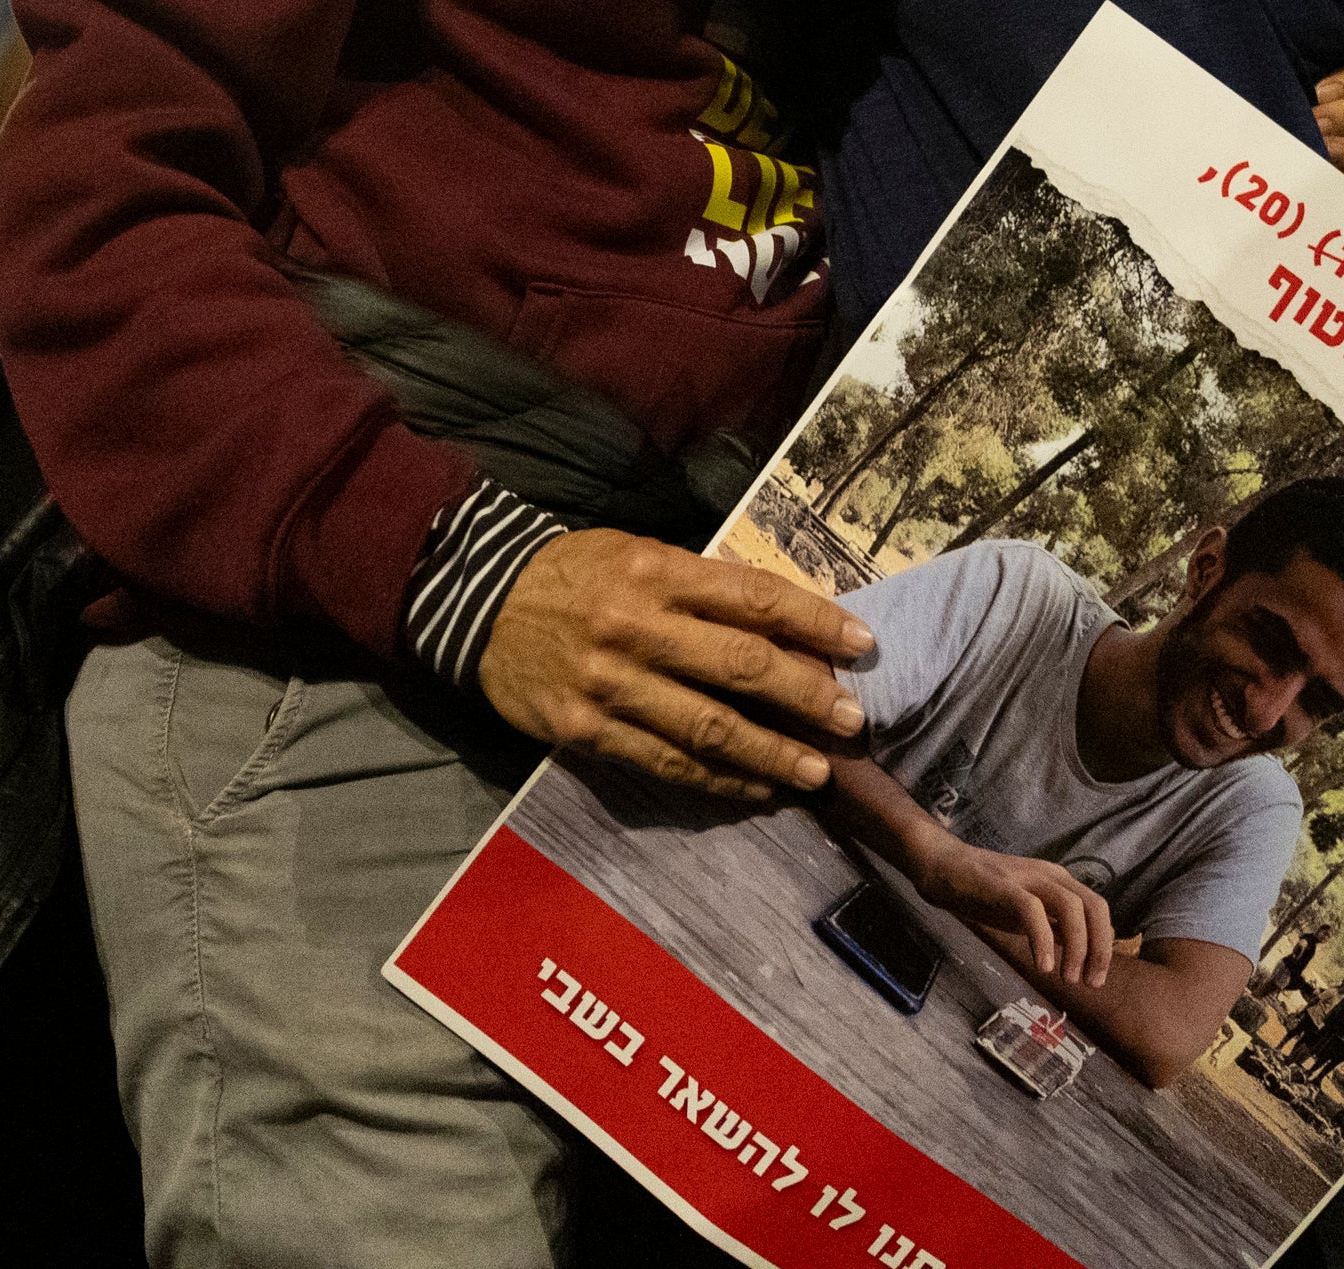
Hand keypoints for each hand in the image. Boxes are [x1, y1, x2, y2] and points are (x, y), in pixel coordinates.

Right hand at [478, 528, 872, 803]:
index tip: (863, 643)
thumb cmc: (578, 575)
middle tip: (852, 721)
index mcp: (656, 571)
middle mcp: (636, 625)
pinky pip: (664, 762)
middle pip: (738, 665)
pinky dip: (717, 780)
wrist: (480, 604)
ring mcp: (609, 683)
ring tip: (817, 773)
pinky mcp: (584, 729)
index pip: (752, 596)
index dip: (814, 621)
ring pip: (705, 727)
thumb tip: (787, 627)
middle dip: (805, 696)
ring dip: (770, 754)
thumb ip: (704, 588)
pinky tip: (756, 789)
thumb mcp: (639, 554)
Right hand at [922, 842, 1116, 990]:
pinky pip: (1032, 911)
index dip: (1104, 945)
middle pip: (1094, 906)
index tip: (1095, 978)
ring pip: (1071, 907)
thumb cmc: (985, 892)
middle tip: (1091, 983)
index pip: (1098, 909)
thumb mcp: (1028, 911)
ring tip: (1068, 979)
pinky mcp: (1003, 886)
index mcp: (1059, 881)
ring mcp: (1027, 879)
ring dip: (1077, 946)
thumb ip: (1055, 925)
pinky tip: (1043, 966)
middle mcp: (1050, 876)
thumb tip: (1084, 950)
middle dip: (1099, 948)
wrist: (943, 867)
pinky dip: (1042, 940)